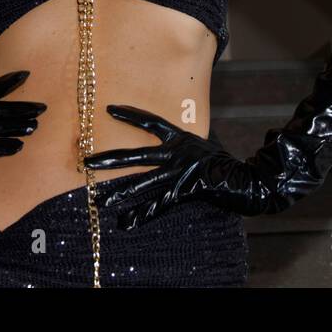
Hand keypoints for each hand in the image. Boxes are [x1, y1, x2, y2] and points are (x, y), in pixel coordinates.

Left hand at [82, 104, 270, 229]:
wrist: (245, 179)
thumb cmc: (221, 164)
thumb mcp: (199, 147)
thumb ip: (180, 146)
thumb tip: (164, 147)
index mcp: (180, 138)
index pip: (151, 122)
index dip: (131, 115)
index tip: (109, 109)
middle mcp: (176, 154)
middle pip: (136, 155)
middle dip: (110, 159)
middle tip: (86, 160)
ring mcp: (179, 173)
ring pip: (143, 184)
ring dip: (119, 193)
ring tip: (98, 200)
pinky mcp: (184, 192)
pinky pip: (159, 205)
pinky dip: (142, 215)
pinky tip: (126, 222)